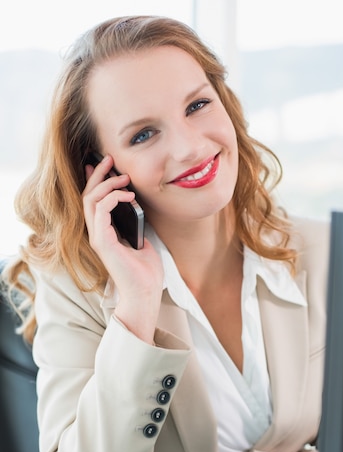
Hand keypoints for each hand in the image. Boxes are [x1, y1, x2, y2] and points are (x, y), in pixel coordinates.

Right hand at [83, 155, 163, 342]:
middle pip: (88, 196)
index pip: (93, 201)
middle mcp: (97, 233)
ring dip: (106, 183)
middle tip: (110, 159)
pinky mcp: (103, 242)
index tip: (103, 163)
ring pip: (91, 200)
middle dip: (98, 174)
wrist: (146, 292)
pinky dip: (113, 198)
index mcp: (104, 232)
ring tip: (124, 177)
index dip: (95, 180)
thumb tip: (137, 206)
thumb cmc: (145, 272)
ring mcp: (98, 237)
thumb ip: (135, 224)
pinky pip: (101, 211)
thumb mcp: (141, 240)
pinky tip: (128, 195)